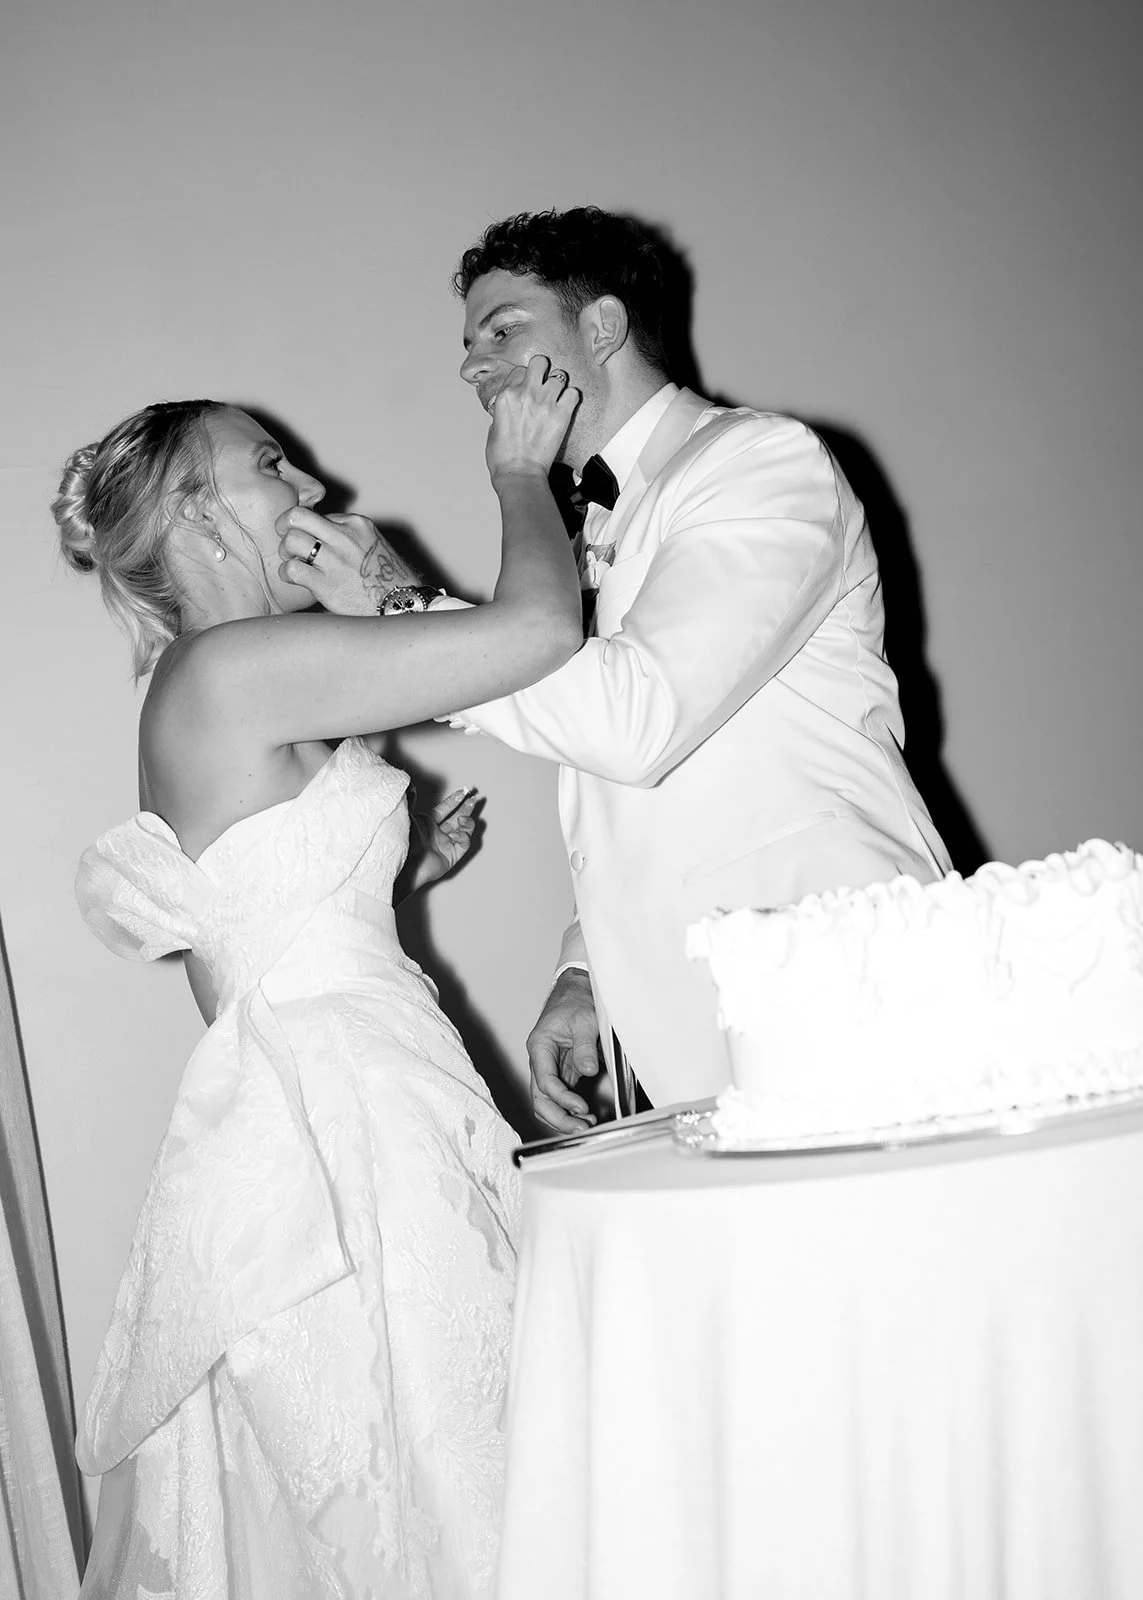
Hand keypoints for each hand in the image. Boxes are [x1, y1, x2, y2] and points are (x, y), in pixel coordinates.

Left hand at [277, 511, 423, 614]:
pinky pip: (292, 568)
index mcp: (356, 524)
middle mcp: (344, 537)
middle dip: (285, 528)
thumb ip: (347, 535)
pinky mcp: (326, 584)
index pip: (317, 514)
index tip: (310, 541)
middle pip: (296, 516)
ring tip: (293, 562)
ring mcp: (335, 560)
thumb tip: (318, 534)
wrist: (401, 606)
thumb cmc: (388, 579)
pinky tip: (295, 579)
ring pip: (291, 540)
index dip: (308, 528)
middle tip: (288, 543)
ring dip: (286, 552)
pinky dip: (287, 573)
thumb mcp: (373, 544)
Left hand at [409, 787, 479, 890]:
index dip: (455, 800)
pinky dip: (464, 837)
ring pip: (463, 830)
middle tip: (474, 799)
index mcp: (427, 823)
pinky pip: (463, 844)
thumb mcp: (404, 815)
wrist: (405, 864)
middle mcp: (437, 834)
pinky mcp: (451, 857)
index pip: (445, 808)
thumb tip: (411, 788)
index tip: (464, 792)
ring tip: (463, 818)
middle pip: (456, 817)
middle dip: (466, 807)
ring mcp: (444, 845)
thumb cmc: (402, 841)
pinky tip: (458, 834)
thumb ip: (410, 801)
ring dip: (467, 822)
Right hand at [486, 355, 578, 483]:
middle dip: (543, 370)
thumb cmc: (503, 458)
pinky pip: (573, 393)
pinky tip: (566, 405)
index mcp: (506, 395)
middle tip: (544, 382)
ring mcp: (545, 402)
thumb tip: (511, 408)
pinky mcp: (561, 414)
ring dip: (558, 385)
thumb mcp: (493, 428)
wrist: (519, 473)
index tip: (527, 387)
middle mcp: (526, 394)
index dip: (524, 378)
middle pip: (540, 362)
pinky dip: (571, 397)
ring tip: (556, 396)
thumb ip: (504, 411)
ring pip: (559, 375)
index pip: (519, 371)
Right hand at [526, 968, 599, 1132]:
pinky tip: (585, 1116)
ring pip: (547, 1103)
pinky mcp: (563, 1073)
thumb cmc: (576, 1002)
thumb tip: (588, 1070)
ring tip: (585, 1125)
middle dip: (558, 1118)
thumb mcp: (584, 1020)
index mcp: (540, 1047)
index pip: (544, 1082)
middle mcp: (541, 1061)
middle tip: (581, 1128)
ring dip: (563, 1117)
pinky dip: (570, 1110)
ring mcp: (550, 1069)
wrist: (576, 992)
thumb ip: (584, 1046)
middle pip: (540, 1100)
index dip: (562, 1098)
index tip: (581, 1107)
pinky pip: (560, 1097)